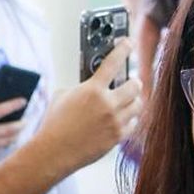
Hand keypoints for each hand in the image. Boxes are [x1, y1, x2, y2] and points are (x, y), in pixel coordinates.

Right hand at [31, 40, 142, 173]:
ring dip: (134, 100)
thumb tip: (91, 84)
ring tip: (126, 101)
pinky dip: (130, 119)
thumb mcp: (62, 96)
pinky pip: (134, 123)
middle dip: (134, 82)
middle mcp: (107, 103)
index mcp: (92, 90)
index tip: (128, 43)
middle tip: (131, 82)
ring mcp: (115, 120)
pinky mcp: (118, 136)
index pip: (112, 62)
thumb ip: (81, 87)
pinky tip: (122, 118)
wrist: (55, 150)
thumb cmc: (55, 124)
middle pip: (135, 85)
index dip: (123, 49)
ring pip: (138, 105)